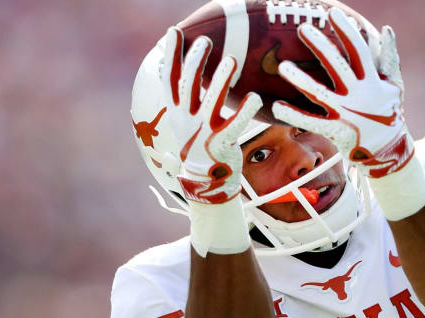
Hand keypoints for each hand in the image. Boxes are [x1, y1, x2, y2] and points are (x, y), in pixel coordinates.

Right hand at [160, 27, 261, 203]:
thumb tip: (171, 66)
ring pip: (211, 102)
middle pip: (188, 86)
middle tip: (206, 41)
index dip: (172, 55)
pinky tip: (254, 96)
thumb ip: (182, 95)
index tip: (174, 32)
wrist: (205, 179)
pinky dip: (245, 110)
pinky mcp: (222, 144)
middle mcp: (187, 120)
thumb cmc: (198, 142)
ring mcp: (204, 132)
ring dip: (221, 80)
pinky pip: (235, 124)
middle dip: (196, 61)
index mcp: (176, 111)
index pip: (170, 79)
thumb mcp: (184, 118)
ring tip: (232, 60)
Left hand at [272, 9, 412, 178]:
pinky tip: (276, 106)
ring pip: (319, 93)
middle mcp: (357, 95)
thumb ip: (390, 57)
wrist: (388, 150)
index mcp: (372, 81)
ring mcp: (344, 113)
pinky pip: (311, 121)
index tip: (333, 13)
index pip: (358, 51)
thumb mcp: (395, 85)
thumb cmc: (390, 113)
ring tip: (282, 66)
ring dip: (300, 80)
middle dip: (320, 46)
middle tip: (303, 27)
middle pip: (336, 66)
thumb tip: (388, 29)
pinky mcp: (334, 129)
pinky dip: (294, 115)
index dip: (346, 31)